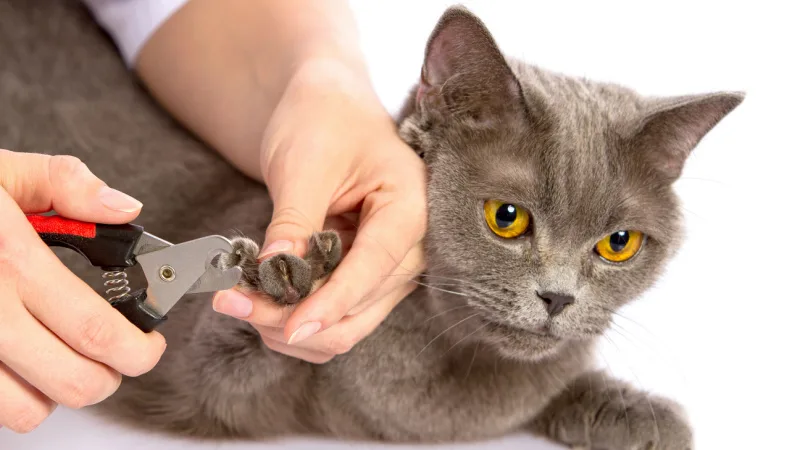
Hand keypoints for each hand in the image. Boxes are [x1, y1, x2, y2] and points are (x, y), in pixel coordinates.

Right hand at [0, 150, 165, 432]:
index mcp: (13, 261)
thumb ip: (67, 183)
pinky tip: (21, 363)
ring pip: (29, 410)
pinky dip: (16, 398)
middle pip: (74, 381)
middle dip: (112, 375)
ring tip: (65, 358)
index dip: (139, 350)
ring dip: (60, 392)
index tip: (150, 344)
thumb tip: (123, 208)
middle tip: (118, 357)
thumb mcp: (2, 172)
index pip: (96, 330)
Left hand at [212, 59, 426, 362]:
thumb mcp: (303, 165)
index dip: (332, 302)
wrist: (328, 108)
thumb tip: (273, 275)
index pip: (375, 268)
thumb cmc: (324, 120)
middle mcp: (410, 248)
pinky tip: (256, 299)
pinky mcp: (362, 278)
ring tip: (236, 300)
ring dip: (289, 325)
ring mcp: (388, 268)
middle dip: (297, 318)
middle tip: (232, 304)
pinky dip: (292, 317)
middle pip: (360, 311)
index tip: (291, 326)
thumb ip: (294, 222)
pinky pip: (331, 315)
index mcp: (410, 209)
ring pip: (344, 325)